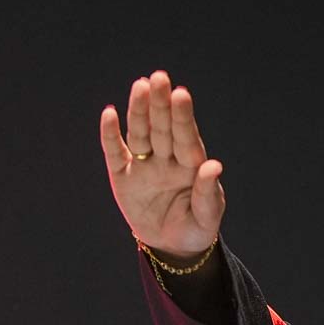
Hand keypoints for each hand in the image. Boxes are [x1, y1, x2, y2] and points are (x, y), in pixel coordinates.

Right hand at [98, 70, 224, 260]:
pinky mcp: (123, 176)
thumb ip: (208, 193)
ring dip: (139, 111)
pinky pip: (115, 152)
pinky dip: (110, 134)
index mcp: (191, 165)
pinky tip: (109, 113)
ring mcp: (144, 165)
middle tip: (159, 78)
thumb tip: (214, 166)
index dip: (183, 116)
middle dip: (160, 104)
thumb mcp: (206, 217)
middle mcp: (167, 158)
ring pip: (140, 133)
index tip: (181, 94)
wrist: (172, 246)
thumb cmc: (195, 228)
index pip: (186, 137)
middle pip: (162, 127)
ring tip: (140, 86)